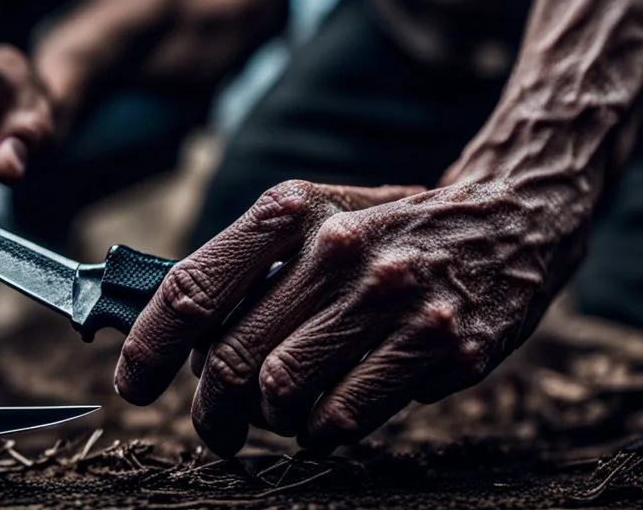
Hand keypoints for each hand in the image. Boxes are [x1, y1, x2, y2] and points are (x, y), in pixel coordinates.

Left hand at [114, 179, 565, 456]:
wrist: (509, 220)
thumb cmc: (386, 234)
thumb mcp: (314, 222)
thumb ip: (249, 273)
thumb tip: (177, 343)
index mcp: (291, 213)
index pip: (193, 287)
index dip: (148, 346)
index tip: (133, 384)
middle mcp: (334, 249)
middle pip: (229, 357)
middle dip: (211, 411)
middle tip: (219, 427)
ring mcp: (390, 295)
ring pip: (280, 391)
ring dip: (272, 419)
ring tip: (288, 412)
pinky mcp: (438, 342)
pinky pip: (344, 416)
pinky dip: (324, 430)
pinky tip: (336, 413)